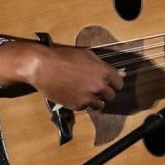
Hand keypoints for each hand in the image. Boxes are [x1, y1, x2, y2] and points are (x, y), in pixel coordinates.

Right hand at [0, 41, 123, 110]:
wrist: (42, 66)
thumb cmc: (64, 57)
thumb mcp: (87, 56)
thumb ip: (104, 66)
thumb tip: (121, 73)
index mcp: (104, 72)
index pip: (119, 84)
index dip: (114, 83)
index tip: (109, 83)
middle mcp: (99, 86)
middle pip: (111, 96)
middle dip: (105, 92)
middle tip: (95, 87)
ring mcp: (88, 97)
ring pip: (100, 104)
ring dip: (95, 99)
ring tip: (84, 91)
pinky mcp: (76, 105)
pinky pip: (85, 108)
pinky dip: (82, 102)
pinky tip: (74, 93)